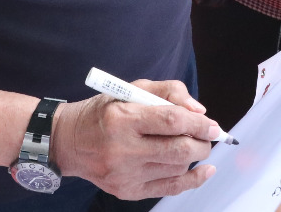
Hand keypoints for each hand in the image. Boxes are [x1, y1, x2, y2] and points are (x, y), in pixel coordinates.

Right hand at [51, 79, 218, 199]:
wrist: (68, 141)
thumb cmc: (103, 111)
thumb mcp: (131, 88)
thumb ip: (168, 92)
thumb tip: (199, 111)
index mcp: (123, 118)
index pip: (171, 120)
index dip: (198, 123)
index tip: (213, 125)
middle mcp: (123, 149)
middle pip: (178, 149)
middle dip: (202, 143)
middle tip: (208, 136)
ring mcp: (124, 174)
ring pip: (176, 169)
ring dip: (193, 157)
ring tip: (193, 145)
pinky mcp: (127, 190)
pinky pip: (169, 189)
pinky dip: (192, 180)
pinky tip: (205, 171)